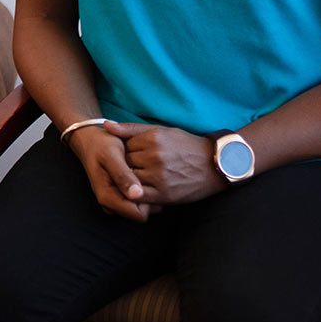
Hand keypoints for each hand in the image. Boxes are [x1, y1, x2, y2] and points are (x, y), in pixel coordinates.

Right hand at [65, 127, 151, 221]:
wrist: (90, 139)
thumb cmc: (101, 144)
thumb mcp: (111, 156)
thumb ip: (122, 175)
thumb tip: (137, 195)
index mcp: (107, 197)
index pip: (139, 214)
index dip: (149, 200)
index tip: (152, 181)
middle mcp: (110, 203)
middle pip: (141, 212)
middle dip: (150, 197)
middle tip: (151, 174)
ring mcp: (114, 200)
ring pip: (141, 207)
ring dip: (147, 193)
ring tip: (147, 173)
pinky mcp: (118, 195)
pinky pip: (138, 200)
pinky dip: (143, 189)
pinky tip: (143, 174)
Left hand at [104, 121, 226, 205]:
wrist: (215, 164)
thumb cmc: (186, 146)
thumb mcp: (162, 131)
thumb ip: (132, 129)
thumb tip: (105, 125)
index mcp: (152, 138)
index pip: (122, 146)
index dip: (123, 152)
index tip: (126, 156)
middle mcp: (154, 156)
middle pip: (123, 163)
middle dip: (123, 166)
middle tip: (128, 170)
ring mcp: (158, 176)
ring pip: (128, 179)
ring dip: (128, 181)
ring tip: (131, 180)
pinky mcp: (163, 194)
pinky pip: (138, 196)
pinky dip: (134, 194)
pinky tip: (138, 191)